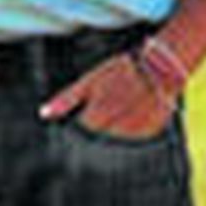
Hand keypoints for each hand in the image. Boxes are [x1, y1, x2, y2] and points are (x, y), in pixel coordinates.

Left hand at [39, 51, 178, 140]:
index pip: (83, 130)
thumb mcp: (89, 80)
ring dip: (120, 128)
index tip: (97, 105)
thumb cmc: (121, 69)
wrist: (161, 65)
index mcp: (96, 116)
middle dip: (103, 125)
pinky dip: (137, 128)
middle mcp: (115, 129)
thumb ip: (66, 99)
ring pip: (118, 140)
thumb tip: (43, 114)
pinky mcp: (151, 134)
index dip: (88, 116)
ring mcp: (134, 133)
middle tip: (115, 104)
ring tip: (129, 105)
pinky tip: (140, 111)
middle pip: (99, 138)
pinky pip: (137, 138)